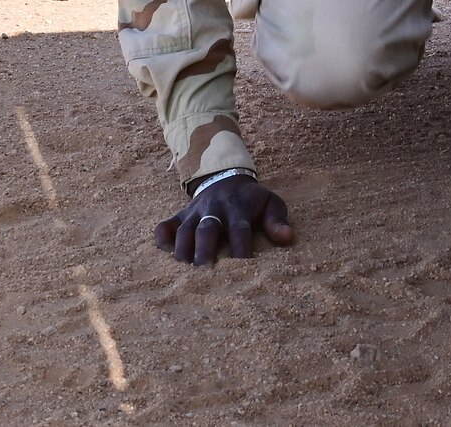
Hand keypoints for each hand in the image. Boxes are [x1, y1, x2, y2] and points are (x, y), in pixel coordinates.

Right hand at [155, 175, 294, 264]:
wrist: (226, 179)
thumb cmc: (251, 200)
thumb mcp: (270, 203)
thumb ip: (277, 221)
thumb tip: (288, 238)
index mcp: (238, 208)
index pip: (239, 229)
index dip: (241, 247)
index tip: (243, 267)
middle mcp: (214, 209)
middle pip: (207, 229)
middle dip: (205, 249)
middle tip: (205, 271)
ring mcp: (194, 212)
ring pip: (184, 230)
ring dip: (183, 249)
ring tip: (185, 270)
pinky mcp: (179, 216)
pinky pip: (165, 226)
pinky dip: (162, 238)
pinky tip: (164, 252)